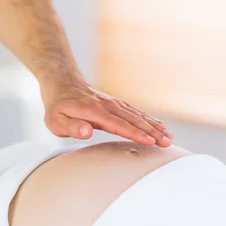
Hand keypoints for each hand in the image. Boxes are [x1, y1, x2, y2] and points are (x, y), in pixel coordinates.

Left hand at [42, 82, 173, 146]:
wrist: (62, 83)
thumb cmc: (57, 107)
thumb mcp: (55, 121)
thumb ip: (72, 127)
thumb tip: (87, 131)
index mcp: (94, 112)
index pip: (119, 125)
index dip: (135, 133)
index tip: (150, 141)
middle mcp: (108, 106)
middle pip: (134, 120)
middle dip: (152, 132)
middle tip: (167, 143)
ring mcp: (114, 104)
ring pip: (138, 115)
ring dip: (155, 126)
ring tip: (169, 137)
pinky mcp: (117, 104)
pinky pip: (136, 112)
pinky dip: (150, 120)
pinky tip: (160, 126)